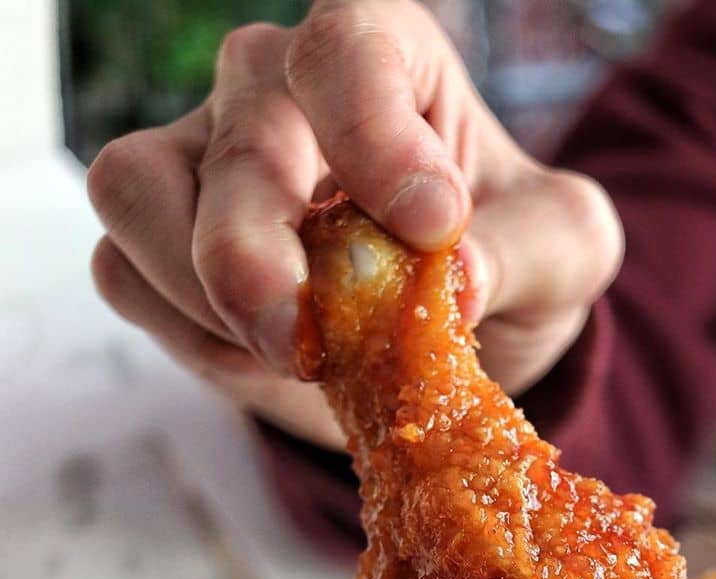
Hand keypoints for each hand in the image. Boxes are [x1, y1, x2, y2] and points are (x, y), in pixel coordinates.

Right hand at [87, 1, 622, 446]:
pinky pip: (124, 272)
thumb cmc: (506, 261)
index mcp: (384, 56)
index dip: (374, 134)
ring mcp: (203, 159)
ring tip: (293, 354)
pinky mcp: (157, 242)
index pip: (345, 51)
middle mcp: (275, 88)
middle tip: (306, 345)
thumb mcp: (562, 255)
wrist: (450, 336)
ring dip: (204, 294)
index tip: (432, 227)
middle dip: (258, 253)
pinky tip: (257, 361)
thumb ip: (524, 251)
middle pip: (235, 135)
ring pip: (137, 192)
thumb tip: (453, 279)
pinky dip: (184, 332)